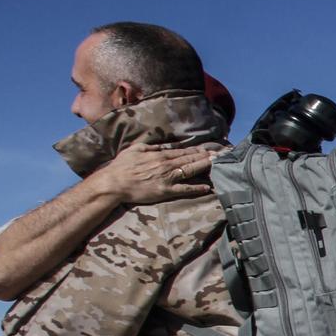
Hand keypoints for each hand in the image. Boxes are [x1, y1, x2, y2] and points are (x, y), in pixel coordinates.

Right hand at [89, 141, 212, 205]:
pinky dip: (197, 188)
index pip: (184, 151)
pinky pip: (184, 189)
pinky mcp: (166, 191)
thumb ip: (150, 146)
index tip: (210, 149)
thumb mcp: (134, 149)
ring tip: (219, 164)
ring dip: (206, 167)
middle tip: (222, 154)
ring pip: (191, 170)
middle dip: (208, 156)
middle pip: (191, 159)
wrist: (113, 183)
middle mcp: (167, 165)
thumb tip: (163, 145)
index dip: (198, 150)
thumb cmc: (121, 167)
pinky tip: (208, 187)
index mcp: (160, 155)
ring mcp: (168, 178)